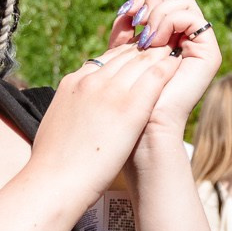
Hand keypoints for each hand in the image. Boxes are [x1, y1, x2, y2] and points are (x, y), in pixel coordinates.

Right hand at [29, 42, 184, 207]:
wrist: (54, 181)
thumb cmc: (54, 164)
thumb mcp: (57, 124)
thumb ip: (72, 111)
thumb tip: (77, 115)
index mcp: (73, 83)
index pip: (105, 59)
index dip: (124, 58)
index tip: (137, 61)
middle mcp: (91, 80)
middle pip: (125, 55)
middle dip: (144, 51)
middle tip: (161, 50)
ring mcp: (110, 91)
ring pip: (142, 60)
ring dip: (158, 54)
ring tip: (173, 52)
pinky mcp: (130, 105)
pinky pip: (156, 75)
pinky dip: (168, 67)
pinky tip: (178, 65)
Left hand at [112, 0, 221, 141]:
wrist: (141, 131)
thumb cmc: (126, 102)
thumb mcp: (119, 59)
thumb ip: (124, 34)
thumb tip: (126, 11)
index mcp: (168, 39)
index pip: (160, 0)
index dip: (142, 0)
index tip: (126, 14)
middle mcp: (186, 40)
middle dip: (150, 1)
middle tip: (135, 20)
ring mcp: (198, 46)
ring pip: (184, 1)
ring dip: (159, 12)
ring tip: (144, 37)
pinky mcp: (208, 54)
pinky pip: (193, 17)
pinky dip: (169, 20)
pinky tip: (153, 41)